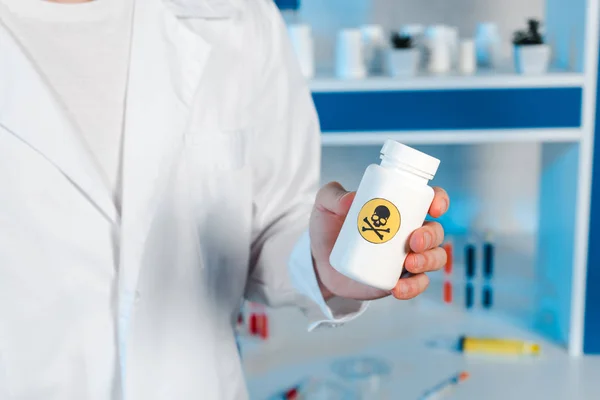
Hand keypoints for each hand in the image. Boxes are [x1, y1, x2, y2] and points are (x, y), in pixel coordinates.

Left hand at [310, 182, 448, 300]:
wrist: (319, 262)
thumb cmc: (327, 228)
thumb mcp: (325, 205)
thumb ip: (332, 195)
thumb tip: (351, 200)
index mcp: (399, 208)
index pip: (428, 200)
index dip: (440, 201)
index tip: (434, 207)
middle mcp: (409, 232)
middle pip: (435, 232)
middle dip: (432, 236)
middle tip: (414, 241)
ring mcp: (407, 257)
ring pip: (434, 258)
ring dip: (429, 261)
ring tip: (410, 264)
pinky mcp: (399, 279)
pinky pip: (417, 284)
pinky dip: (413, 287)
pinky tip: (398, 288)